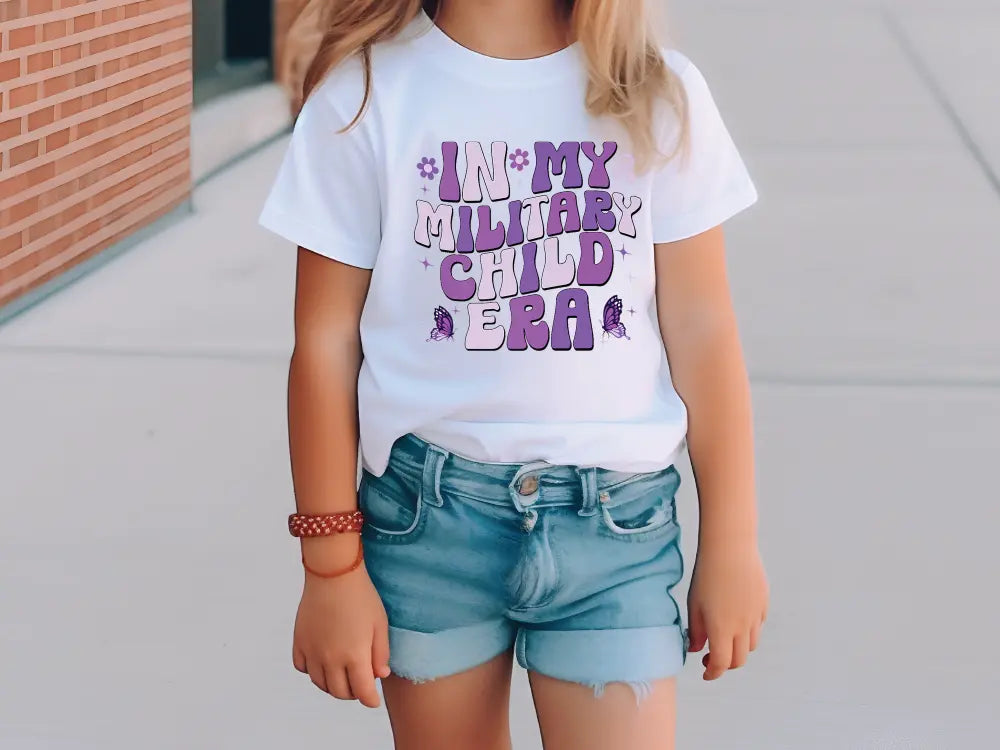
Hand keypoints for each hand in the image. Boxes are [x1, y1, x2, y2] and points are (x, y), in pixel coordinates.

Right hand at [292, 545, 390, 706]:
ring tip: (343, 676)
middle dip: (352, 693)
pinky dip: (312, 671)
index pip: (362, 692)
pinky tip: (322, 662)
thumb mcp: (380, 624)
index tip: (373, 700)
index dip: (370, 700)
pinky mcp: (299, 641)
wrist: (333, 573)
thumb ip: (381, 653)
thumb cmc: (361, 596)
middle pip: (339, 692)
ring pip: (320, 683)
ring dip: (332, 685)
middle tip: (360, 685)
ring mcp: (312, 651)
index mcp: (354, 655)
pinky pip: (302, 667)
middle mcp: (330, 658)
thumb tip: (379, 675)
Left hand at [686, 542, 767, 679]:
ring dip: (738, 648)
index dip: (712, 673)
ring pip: (751, 645)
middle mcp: (743, 626)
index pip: (721, 664)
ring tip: (724, 637)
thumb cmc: (706, 574)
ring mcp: (756, 615)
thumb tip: (696, 649)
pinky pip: (758, 626)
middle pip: (739, 660)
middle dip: (725, 664)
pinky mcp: (764, 603)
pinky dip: (748, 631)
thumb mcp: (694, 604)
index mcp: (722, 629)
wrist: (730, 547)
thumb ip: (695, 631)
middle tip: (710, 657)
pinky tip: (735, 619)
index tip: (705, 673)